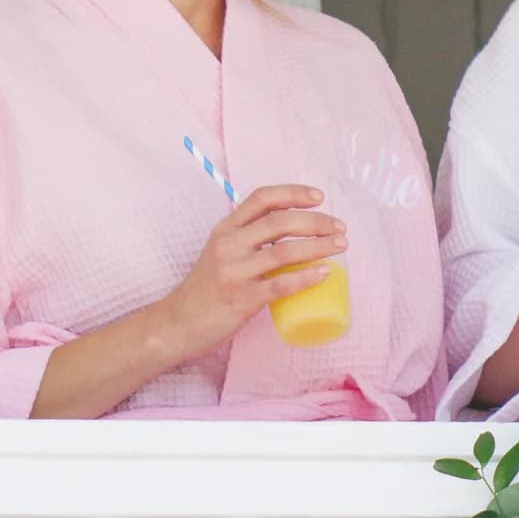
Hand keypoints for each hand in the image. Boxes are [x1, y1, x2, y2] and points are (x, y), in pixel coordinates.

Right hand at [165, 184, 347, 355]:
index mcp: (225, 229)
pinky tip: (325, 273)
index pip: (261, 199)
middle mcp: (228, 245)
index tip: (319, 197)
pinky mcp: (241, 299)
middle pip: (279, 222)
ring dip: (318, 246)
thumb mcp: (220, 253)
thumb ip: (246, 240)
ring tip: (341, 246)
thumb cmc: (206, 289)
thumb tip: (290, 232)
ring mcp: (234, 272)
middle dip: (315, 222)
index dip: (292, 193)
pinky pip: (279, 284)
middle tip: (340, 228)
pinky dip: (305, 277)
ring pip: (283, 251)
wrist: (178, 324)